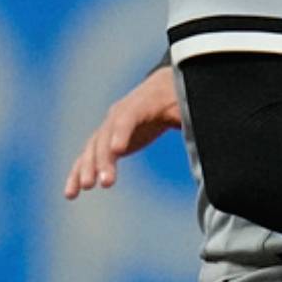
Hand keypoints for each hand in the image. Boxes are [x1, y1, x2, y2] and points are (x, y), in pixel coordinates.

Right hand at [64, 66, 183, 198]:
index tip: (118, 150)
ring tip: (83, 189)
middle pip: (106, 137)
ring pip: (93, 148)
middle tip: (105, 182)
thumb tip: (210, 132)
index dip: (121, 133)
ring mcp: (109, 127)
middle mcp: (118, 114)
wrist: (165, 87)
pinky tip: (71, 193)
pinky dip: (78, 173)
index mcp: (142, 102)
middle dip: (103, 159)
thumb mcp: (189, 103)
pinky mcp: (105, 142)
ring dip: (87, 169)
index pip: (127, 117)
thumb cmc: (180, 97)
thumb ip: (191, 116)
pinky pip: (88, 158)